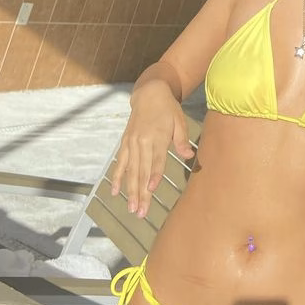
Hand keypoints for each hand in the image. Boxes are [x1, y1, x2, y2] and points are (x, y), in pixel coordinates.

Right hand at [110, 82, 193, 215]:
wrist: (149, 93)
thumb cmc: (168, 109)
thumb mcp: (179, 120)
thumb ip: (181, 140)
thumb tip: (190, 154)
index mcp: (156, 136)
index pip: (156, 159)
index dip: (154, 175)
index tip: (151, 189)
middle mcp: (141, 141)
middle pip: (141, 170)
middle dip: (141, 192)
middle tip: (141, 211)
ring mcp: (131, 143)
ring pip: (130, 171)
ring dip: (130, 191)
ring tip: (131, 208)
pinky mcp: (125, 143)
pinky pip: (120, 163)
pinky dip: (117, 178)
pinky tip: (115, 192)